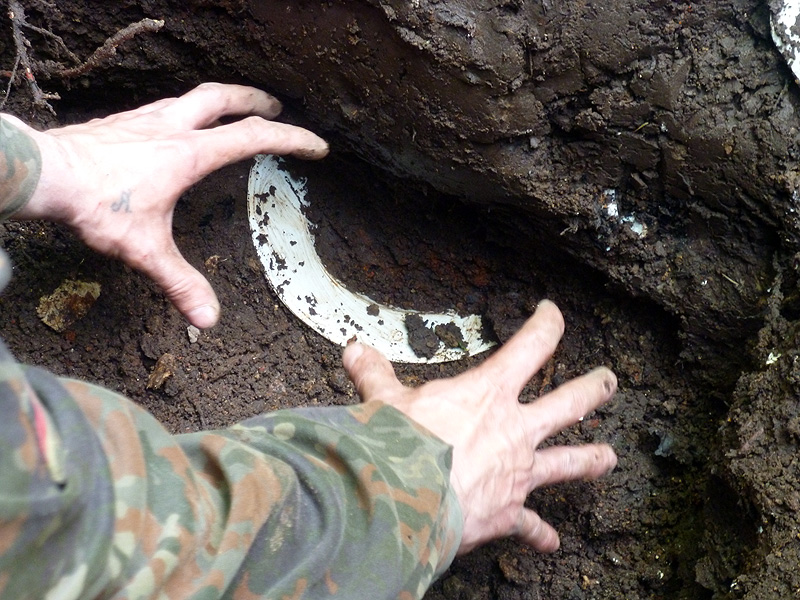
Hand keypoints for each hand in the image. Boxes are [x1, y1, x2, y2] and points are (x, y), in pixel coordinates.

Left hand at [9, 82, 328, 327]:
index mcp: (189, 154)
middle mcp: (171, 128)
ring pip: (192, 97)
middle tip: (274, 106)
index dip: (291, 139)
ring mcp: (145, 120)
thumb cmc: (97, 204)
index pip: (253, 138)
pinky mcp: (122, 122)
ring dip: (220, 101)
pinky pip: (165, 107)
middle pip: (224, 98)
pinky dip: (185, 111)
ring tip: (231, 111)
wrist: (46, 173)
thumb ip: (179, 282)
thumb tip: (208, 319)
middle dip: (255, 100)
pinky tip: (176, 128)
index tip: (315, 145)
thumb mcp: (145, 250)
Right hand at [342, 300, 616, 553]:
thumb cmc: (398, 444)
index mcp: (489, 392)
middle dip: (592, 390)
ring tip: (610, 458)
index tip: (553, 311)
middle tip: (610, 381)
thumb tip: (353, 350)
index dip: (547, 324)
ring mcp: (518, 473)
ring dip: (590, 460)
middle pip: (568, 404)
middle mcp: (515, 430)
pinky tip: (551, 543)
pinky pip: (530, 524)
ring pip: (568, 463)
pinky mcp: (507, 512)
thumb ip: (374, 375)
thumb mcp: (384, 401)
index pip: (531, 346)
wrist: (405, 500)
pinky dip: (539, 533)